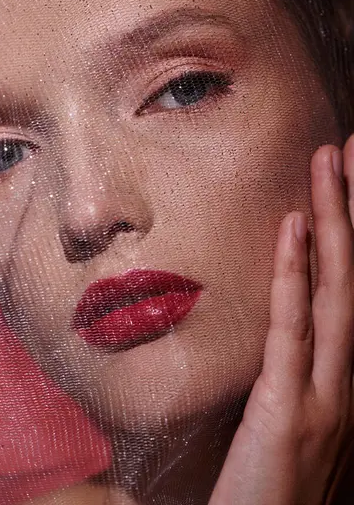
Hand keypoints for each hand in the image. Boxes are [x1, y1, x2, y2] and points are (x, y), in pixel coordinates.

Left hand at [210, 140, 353, 504]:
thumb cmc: (275, 486)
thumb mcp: (294, 420)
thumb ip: (295, 371)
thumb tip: (287, 324)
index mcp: (346, 379)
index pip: (353, 290)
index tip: (348, 183)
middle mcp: (350, 380)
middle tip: (349, 149)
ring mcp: (328, 396)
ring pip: (336, 291)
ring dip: (335, 221)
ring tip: (329, 162)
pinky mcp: (291, 411)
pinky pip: (294, 328)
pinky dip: (296, 273)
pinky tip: (295, 226)